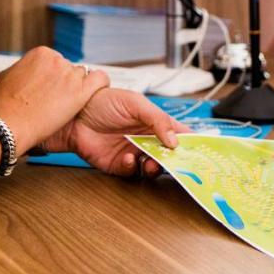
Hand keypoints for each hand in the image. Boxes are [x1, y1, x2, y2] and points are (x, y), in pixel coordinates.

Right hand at [0, 46, 110, 149]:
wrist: (6, 125)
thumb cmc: (1, 104)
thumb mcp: (7, 76)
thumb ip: (22, 69)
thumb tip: (26, 70)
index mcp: (41, 53)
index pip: (55, 61)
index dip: (50, 78)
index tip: (45, 91)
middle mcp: (58, 60)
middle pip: (68, 69)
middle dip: (62, 84)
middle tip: (52, 102)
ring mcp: (70, 76)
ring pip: (81, 77)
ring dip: (75, 89)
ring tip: (64, 105)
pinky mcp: (80, 93)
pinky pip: (100, 80)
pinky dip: (101, 84)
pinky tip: (95, 93)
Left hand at [39, 88, 189, 177]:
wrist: (74, 116)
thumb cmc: (103, 101)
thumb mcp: (135, 103)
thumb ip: (157, 119)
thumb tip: (174, 140)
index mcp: (155, 122)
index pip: (179, 133)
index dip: (190, 142)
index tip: (200, 152)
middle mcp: (146, 138)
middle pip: (169, 154)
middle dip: (175, 160)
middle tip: (177, 163)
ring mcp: (134, 151)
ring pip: (153, 166)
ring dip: (156, 167)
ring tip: (153, 162)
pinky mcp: (118, 164)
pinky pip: (132, 172)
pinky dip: (133, 168)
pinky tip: (129, 158)